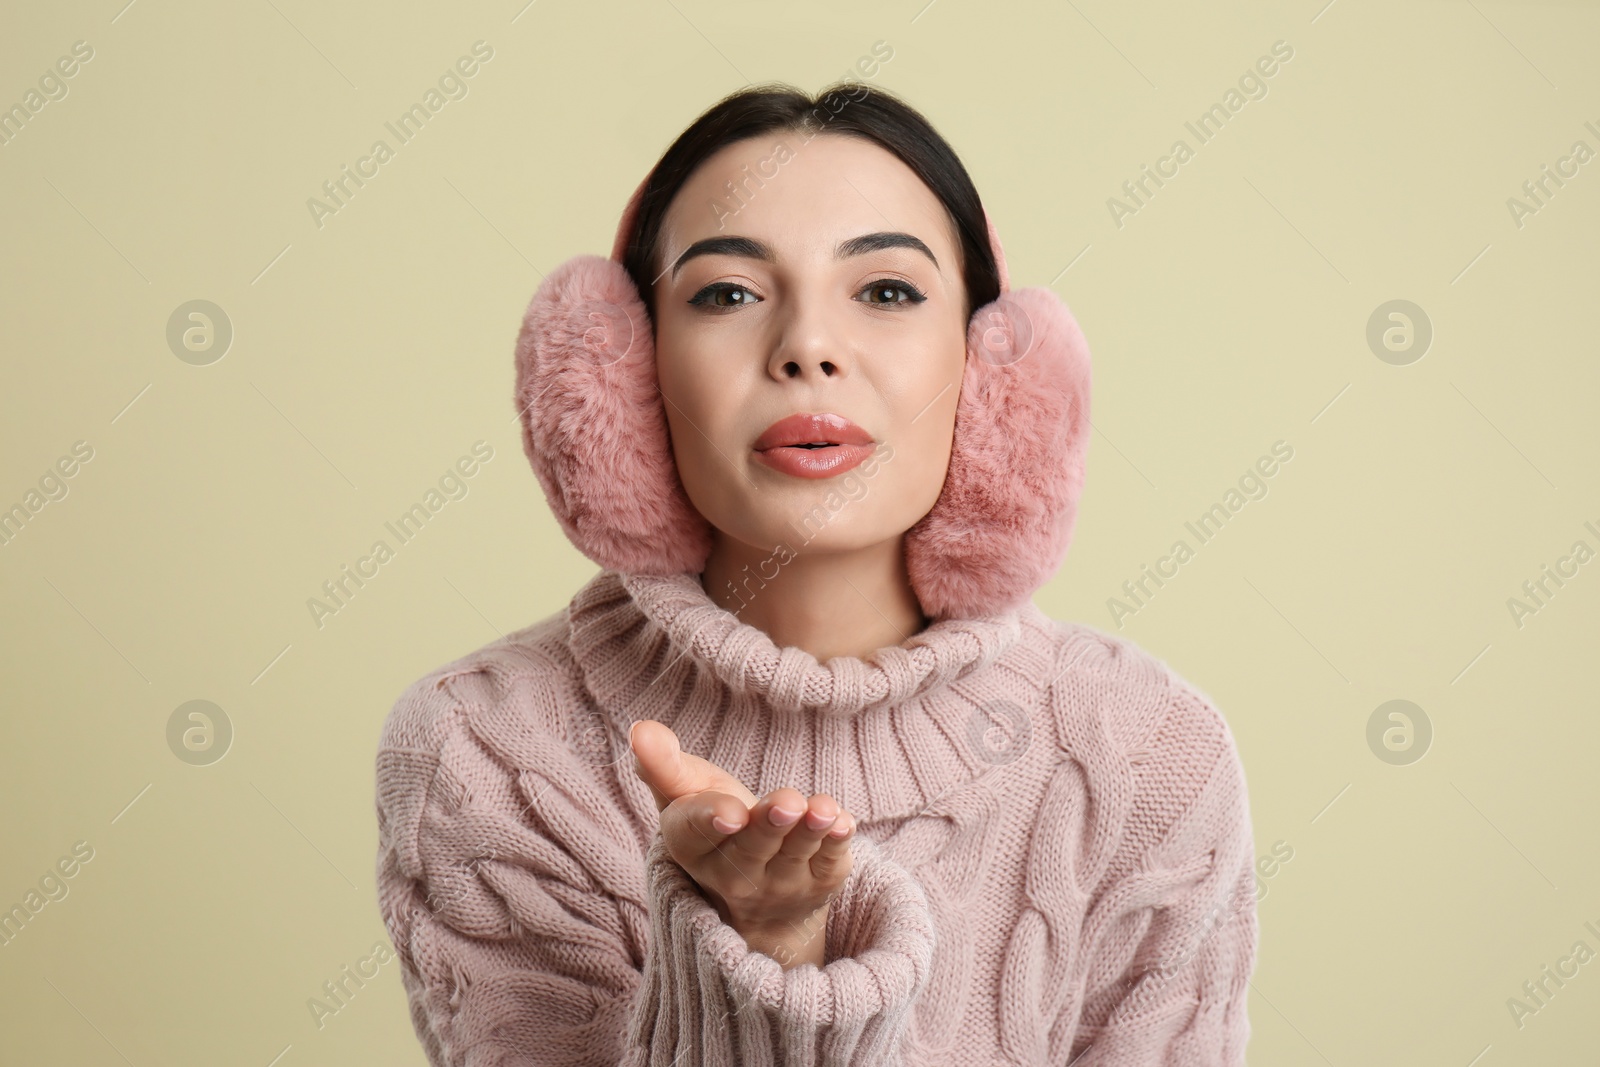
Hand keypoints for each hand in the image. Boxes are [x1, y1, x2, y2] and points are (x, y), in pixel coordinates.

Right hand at [629, 719, 856, 966]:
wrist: (756, 891)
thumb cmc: (714, 822)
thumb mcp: (686, 794)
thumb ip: (664, 764)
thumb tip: (639, 729)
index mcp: (692, 846)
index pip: (695, 834)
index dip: (710, 820)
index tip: (728, 813)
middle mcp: (734, 874)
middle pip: (751, 848)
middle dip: (769, 824)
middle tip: (785, 802)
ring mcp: (779, 885)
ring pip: (794, 855)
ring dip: (809, 832)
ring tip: (822, 809)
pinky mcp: (818, 883)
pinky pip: (828, 864)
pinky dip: (837, 844)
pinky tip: (845, 823)